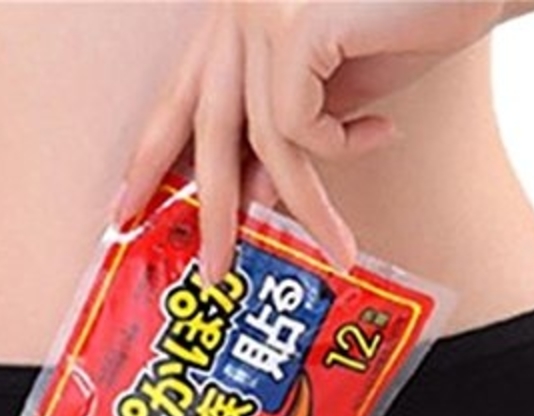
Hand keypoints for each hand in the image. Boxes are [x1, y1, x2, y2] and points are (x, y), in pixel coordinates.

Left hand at [111, 0, 505, 283]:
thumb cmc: (407, 20)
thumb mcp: (330, 87)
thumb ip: (285, 131)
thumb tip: (254, 197)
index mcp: (233, 19)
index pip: (179, 97)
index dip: (150, 155)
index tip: (126, 208)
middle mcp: (236, 10)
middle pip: (205, 126)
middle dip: (208, 209)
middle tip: (212, 272)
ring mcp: (262, 11)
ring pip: (262, 139)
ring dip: (304, 205)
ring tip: (336, 249)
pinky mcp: (295, 23)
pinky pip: (299, 124)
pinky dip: (340, 144)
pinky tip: (379, 132)